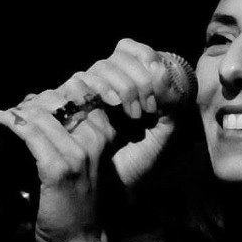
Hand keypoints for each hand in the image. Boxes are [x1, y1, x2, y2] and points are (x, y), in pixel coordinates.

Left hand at [0, 40, 180, 241]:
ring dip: (20, 110)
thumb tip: (43, 117)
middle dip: (36, 100)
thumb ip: (74, 144)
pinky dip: (12, 122)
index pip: (81, 98)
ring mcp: (77, 156)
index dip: (55, 94)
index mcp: (103, 141)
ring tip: (5, 113)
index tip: (34, 103)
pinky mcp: (58, 170)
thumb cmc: (78, 213)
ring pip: (44, 114)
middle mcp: (93, 144)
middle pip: (62, 100)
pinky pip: (32, 134)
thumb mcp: (84, 172)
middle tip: (16, 109)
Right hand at [72, 38, 180, 187]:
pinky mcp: (70, 109)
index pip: (131, 50)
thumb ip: (172, 101)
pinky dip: (95, 91)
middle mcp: (107, 84)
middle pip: (114, 59)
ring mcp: (87, 96)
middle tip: (147, 110)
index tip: (157, 92)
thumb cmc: (143, 162)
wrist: (118, 190)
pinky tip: (108, 108)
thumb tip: (160, 68)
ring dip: (118, 85)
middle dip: (135, 80)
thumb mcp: (167, 132)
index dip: (144, 62)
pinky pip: (77, 85)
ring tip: (132, 114)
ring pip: (97, 69)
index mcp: (131, 82)